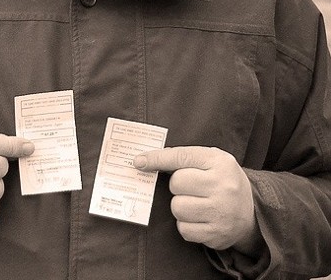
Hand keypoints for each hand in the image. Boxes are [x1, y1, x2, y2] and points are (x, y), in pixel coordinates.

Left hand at [134, 146, 258, 252]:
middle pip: (176, 183)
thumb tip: (144, 161)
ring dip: (180, 206)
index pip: (180, 157)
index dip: (156, 159)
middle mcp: (223, 186)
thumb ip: (181, 157)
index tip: (138, 162)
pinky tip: (198, 218)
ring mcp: (221, 212)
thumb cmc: (222, 180)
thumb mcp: (209, 160)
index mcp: (220, 162)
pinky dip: (185, 224)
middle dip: (177, 186)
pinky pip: (183, 229)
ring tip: (195, 203)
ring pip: (177, 207)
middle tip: (190, 188)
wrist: (252, 211)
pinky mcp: (217, 234)